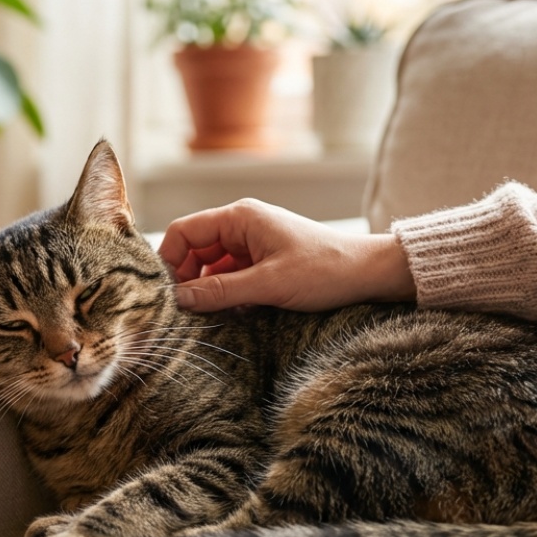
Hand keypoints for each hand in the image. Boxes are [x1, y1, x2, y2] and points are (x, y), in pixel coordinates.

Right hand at [158, 198, 416, 312]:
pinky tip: (231, 315)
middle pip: (193, 251)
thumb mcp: (269, 285)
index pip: (184, 232)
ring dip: (207, 291)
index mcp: (240, 217)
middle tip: (183, 314)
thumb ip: (220, 291)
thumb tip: (179, 299)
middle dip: (186, 280)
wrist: (368, 274)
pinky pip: (230, 277)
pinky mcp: (263, 262)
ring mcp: (252, 244)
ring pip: (210, 267)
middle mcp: (242, 225)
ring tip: (206, 318)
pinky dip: (225, 295)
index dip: (169, 262)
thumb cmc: (325, 271)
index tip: (167, 295)